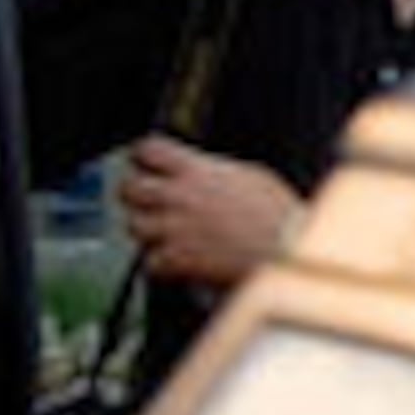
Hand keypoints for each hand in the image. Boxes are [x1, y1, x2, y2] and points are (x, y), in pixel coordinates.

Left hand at [117, 137, 301, 287]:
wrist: (285, 251)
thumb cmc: (278, 215)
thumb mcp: (251, 175)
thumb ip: (215, 171)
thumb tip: (203, 170)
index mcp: (197, 170)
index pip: (148, 150)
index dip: (144, 157)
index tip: (147, 164)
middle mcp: (179, 196)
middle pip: (129, 188)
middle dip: (136, 196)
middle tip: (150, 203)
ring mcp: (175, 228)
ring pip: (134, 226)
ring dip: (148, 232)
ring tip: (168, 235)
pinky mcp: (177, 259)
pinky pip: (150, 261)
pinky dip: (161, 264)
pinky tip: (180, 261)